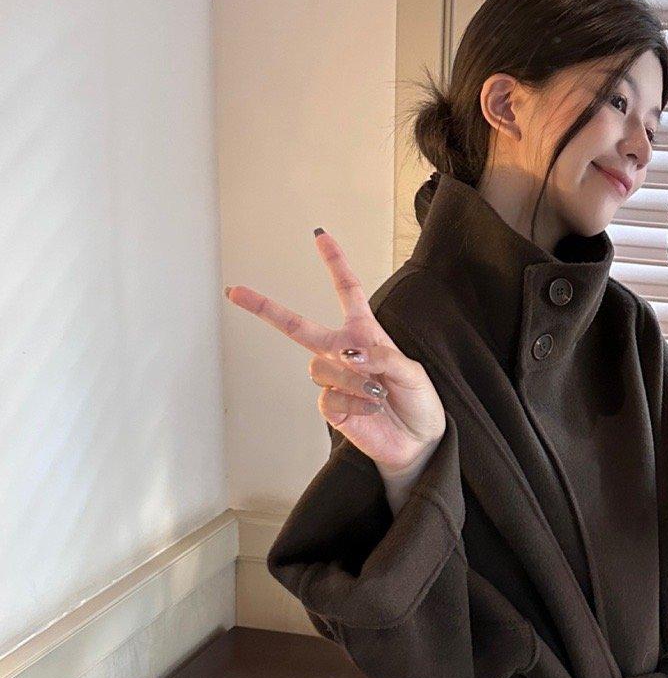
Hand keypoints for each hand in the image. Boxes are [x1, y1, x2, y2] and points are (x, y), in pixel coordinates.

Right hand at [224, 231, 445, 473]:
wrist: (418, 442)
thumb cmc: (419, 402)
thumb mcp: (412, 372)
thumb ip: (383, 356)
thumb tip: (349, 353)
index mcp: (365, 333)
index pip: (347, 291)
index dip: (335, 262)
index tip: (320, 235)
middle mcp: (343, 352)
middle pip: (296, 326)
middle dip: (265, 308)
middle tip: (237, 292)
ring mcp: (334, 379)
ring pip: (321, 367)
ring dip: (352, 380)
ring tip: (377, 393)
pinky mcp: (330, 408)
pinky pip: (328, 397)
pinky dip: (353, 402)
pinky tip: (370, 409)